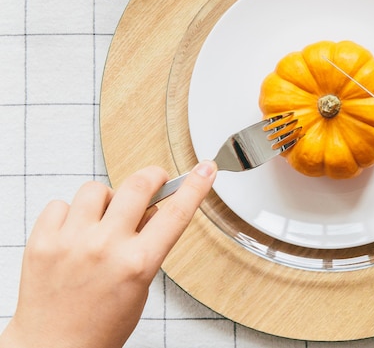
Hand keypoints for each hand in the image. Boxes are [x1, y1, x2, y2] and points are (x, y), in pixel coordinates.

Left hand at [0, 161, 216, 347]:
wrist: (54, 347)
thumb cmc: (101, 324)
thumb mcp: (141, 286)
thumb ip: (148, 245)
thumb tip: (152, 209)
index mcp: (137, 264)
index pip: (176, 213)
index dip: (195, 187)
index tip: (204, 170)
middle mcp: (105, 248)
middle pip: (137, 185)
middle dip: (152, 177)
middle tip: (153, 181)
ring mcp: (71, 242)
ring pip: (96, 189)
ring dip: (106, 199)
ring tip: (103, 220)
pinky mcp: (42, 241)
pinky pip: (60, 204)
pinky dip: (71, 213)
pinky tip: (75, 232)